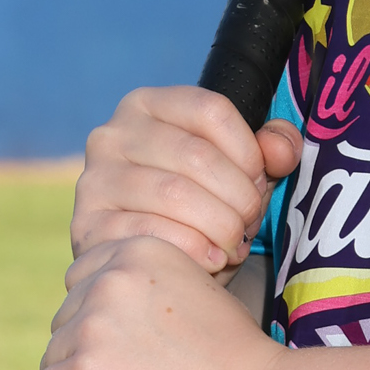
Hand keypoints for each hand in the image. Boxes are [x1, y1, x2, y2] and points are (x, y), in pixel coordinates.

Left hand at [36, 235, 286, 369]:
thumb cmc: (242, 362)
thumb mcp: (201, 294)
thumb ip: (161, 290)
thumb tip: (131, 314)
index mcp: (141, 250)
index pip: (84, 278)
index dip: (100, 316)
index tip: (125, 348)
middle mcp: (111, 277)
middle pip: (65, 319)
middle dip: (86, 350)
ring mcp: (93, 325)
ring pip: (55, 358)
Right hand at [69, 85, 303, 276]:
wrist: (157, 264)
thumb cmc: (203, 207)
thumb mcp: (240, 172)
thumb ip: (270, 151)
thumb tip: (281, 149)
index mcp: (148, 105)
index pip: (211, 110)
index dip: (248, 150)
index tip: (260, 181)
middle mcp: (112, 134)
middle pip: (195, 155)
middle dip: (238, 196)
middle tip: (250, 223)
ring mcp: (95, 180)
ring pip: (174, 194)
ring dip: (220, 226)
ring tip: (234, 244)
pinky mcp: (88, 226)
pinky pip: (151, 233)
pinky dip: (194, 250)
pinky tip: (213, 260)